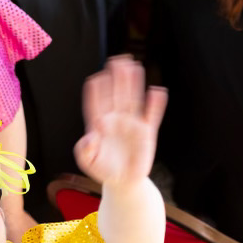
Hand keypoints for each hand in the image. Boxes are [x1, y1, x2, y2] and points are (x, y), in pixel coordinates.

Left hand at [74, 56, 166, 189]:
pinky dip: (155, 104)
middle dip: (116, 78)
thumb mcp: (87, 161)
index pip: (96, 104)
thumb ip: (84, 150)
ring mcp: (132, 124)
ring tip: (134, 66)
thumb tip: (89, 136)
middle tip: (116, 60)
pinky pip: (152, 115)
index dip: (96, 92)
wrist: (122, 181)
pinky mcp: (147, 132)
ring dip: (133, 84)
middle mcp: (115, 120)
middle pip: (115, 95)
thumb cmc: (102, 169)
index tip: (95, 79)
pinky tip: (157, 91)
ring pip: (133, 99)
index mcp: (98, 124)